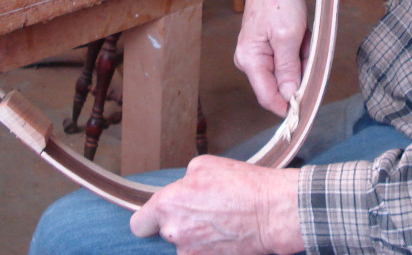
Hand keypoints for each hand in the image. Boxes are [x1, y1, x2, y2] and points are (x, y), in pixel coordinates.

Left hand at [129, 155, 303, 254]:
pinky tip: (226, 232)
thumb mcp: (205, 165)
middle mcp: (175, 233)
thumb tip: (180, 191)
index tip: (159, 215)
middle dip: (180, 221)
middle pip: (165, 232)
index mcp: (168, 205)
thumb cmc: (243, 185)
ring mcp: (191, 253)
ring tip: (220, 220)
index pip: (139, 223)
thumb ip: (182, 181)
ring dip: (196, 234)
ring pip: (185, 244)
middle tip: (204, 209)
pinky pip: (201, 253)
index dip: (148, 218)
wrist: (272, 212)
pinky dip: (210, 245)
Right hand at [236, 0, 311, 115]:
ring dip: (303, 56)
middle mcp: (251, 59)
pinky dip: (302, 47)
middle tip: (306, 46)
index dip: (288, 105)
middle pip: (282, 83)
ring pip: (290, 70)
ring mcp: (261, 53)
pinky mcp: (271, 45)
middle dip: (300, 69)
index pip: (267, 96)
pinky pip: (292, 57)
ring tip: (303, 34)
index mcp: (249, 59)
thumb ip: (288, 69)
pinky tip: (302, 32)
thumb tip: (288, 97)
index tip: (308, 106)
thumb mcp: (288, 36)